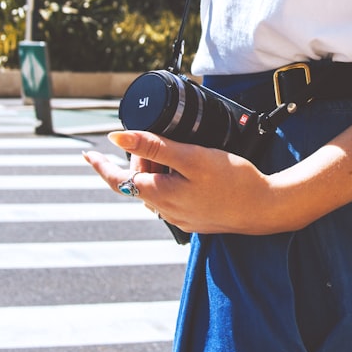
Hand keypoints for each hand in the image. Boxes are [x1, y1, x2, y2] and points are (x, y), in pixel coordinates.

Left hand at [83, 130, 276, 235]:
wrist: (265, 208)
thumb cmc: (232, 181)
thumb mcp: (191, 157)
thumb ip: (153, 146)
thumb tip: (117, 137)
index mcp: (158, 195)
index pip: (117, 179)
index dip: (101, 165)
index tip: (86, 153)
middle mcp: (165, 210)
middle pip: (139, 180)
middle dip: (143, 157)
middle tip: (161, 134)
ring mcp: (180, 216)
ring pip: (157, 187)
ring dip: (158, 168)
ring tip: (179, 149)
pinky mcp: (195, 216)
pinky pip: (173, 195)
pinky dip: (172, 178)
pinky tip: (190, 168)